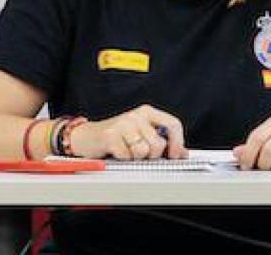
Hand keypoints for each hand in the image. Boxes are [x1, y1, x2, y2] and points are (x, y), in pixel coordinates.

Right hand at [71, 104, 187, 159]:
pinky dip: (123, 159)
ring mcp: (123, 124)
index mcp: (147, 112)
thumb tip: (182, 153)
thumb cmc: (117, 136)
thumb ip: (163, 142)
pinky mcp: (111, 135)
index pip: (172, 124)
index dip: (177, 142)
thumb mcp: (142, 135)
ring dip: (136, 157)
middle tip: (141, 153)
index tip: (175, 155)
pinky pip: (127, 156)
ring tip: (127, 151)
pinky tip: (117, 152)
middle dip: (152, 155)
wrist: (88, 137)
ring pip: (144, 151)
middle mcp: (136, 115)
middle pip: (158, 143)